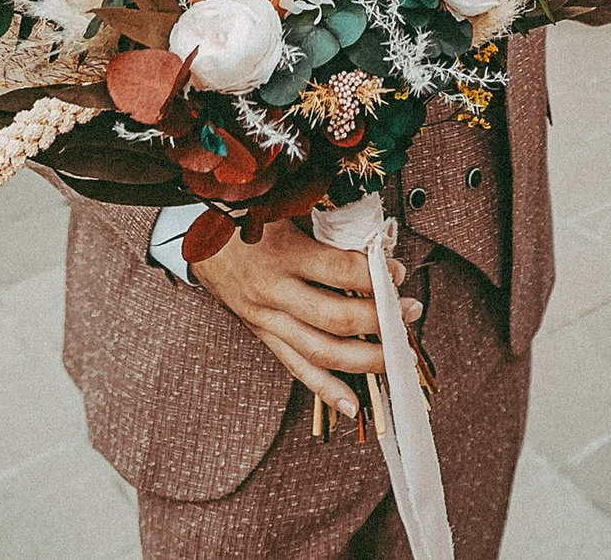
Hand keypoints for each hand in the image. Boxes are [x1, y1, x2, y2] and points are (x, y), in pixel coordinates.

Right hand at [192, 219, 424, 420]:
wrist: (200, 239)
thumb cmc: (249, 217)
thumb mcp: (284, 206)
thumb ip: (326, 224)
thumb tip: (376, 241)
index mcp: (283, 253)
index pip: (339, 271)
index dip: (374, 275)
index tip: (398, 272)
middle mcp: (274, 292)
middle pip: (336, 319)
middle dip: (381, 321)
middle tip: (410, 313)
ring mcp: (267, 319)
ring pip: (321, 351)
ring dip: (366, 359)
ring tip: (399, 356)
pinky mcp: (263, 335)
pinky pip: (296, 367)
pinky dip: (325, 389)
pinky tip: (353, 404)